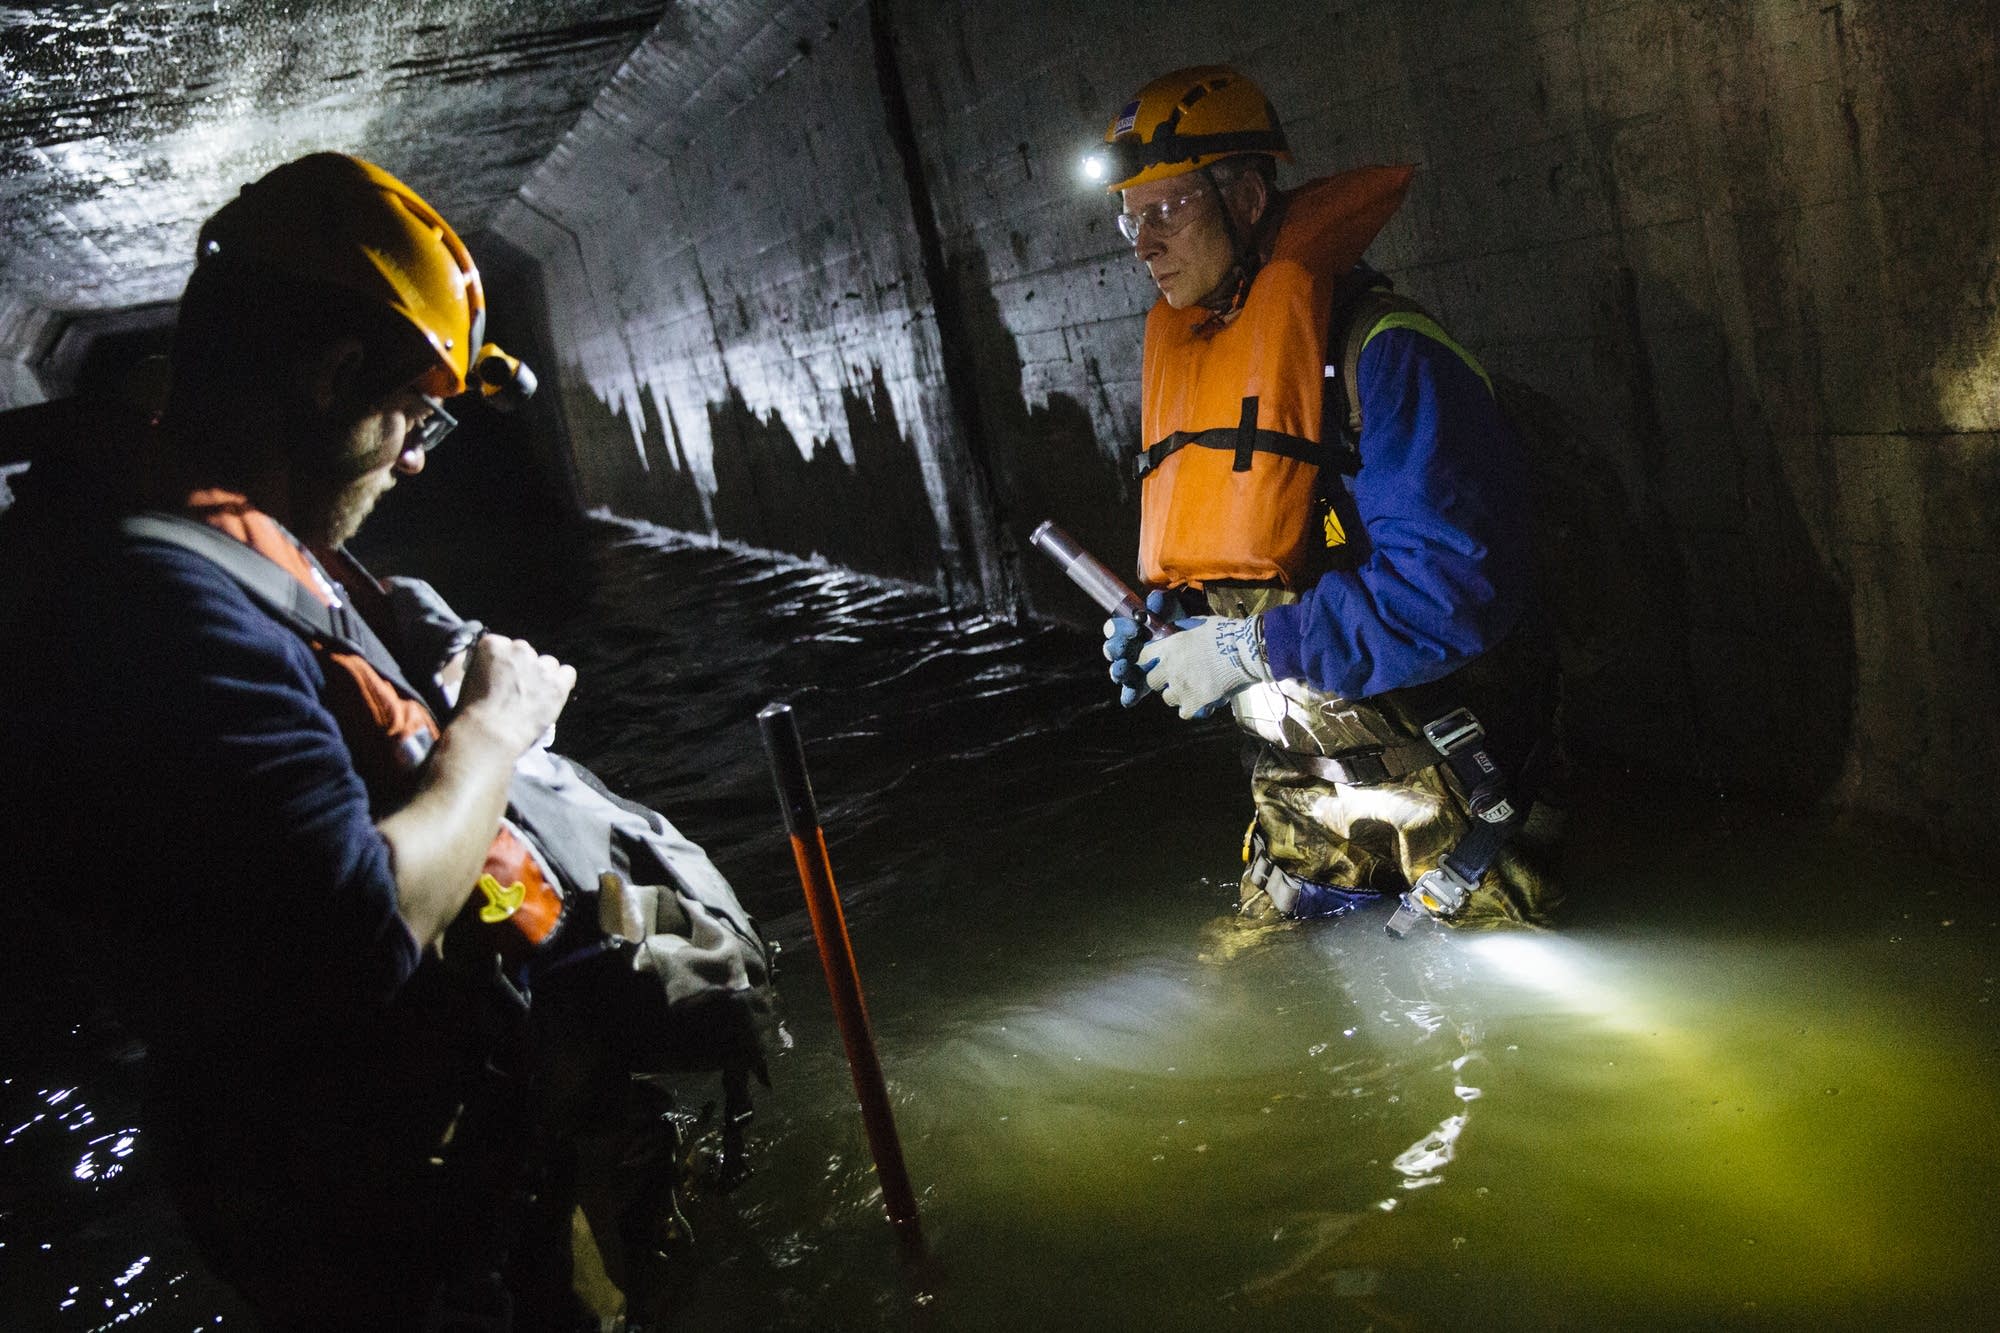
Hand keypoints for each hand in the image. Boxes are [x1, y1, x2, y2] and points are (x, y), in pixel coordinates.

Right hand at [455, 634, 575, 756]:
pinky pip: (568, 673)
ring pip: (548, 664)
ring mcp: (540, 666)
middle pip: (526, 653)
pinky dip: (562, 683)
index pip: (504, 645)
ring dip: (543, 676)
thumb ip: (487, 664)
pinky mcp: (557, 683)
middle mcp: (519, 649)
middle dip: (524, 668)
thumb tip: (496, 666)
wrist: (490, 733)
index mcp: (493, 644)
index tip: (501, 678)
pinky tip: (552, 696)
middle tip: (517, 690)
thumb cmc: (472, 710)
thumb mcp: (470, 676)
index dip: (504, 663)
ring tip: (534, 697)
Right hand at [1103, 589, 1189, 707]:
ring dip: (1120, 671)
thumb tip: (1154, 602)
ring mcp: (1135, 668)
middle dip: (1116, 649)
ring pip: (1120, 671)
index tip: (1135, 629)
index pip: (1117, 627)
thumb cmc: (1182, 625)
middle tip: (1122, 650)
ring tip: (1123, 672)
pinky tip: (1130, 698)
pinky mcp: (1143, 685)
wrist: (1202, 647)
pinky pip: (1131, 691)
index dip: (1121, 628)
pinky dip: (1130, 694)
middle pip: (1114, 649)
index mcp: (1131, 629)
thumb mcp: (1175, 610)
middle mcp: (1129, 648)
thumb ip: (1163, 604)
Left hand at [1139, 613, 1272, 719]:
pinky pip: (1183, 712)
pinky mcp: (1194, 702)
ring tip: (1190, 691)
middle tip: (1175, 679)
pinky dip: (1190, 709)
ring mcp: (1181, 687)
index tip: (1154, 664)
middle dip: (1161, 681)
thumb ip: (1184, 628)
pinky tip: (1199, 703)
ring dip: (1176, 695)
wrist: (1245, 651)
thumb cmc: (1226, 633)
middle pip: (1152, 681)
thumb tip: (1177, 627)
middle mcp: (1170, 668)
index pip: (1143, 657)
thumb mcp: (1200, 623)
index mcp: (1170, 647)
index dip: (1148, 662)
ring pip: (1167, 698)